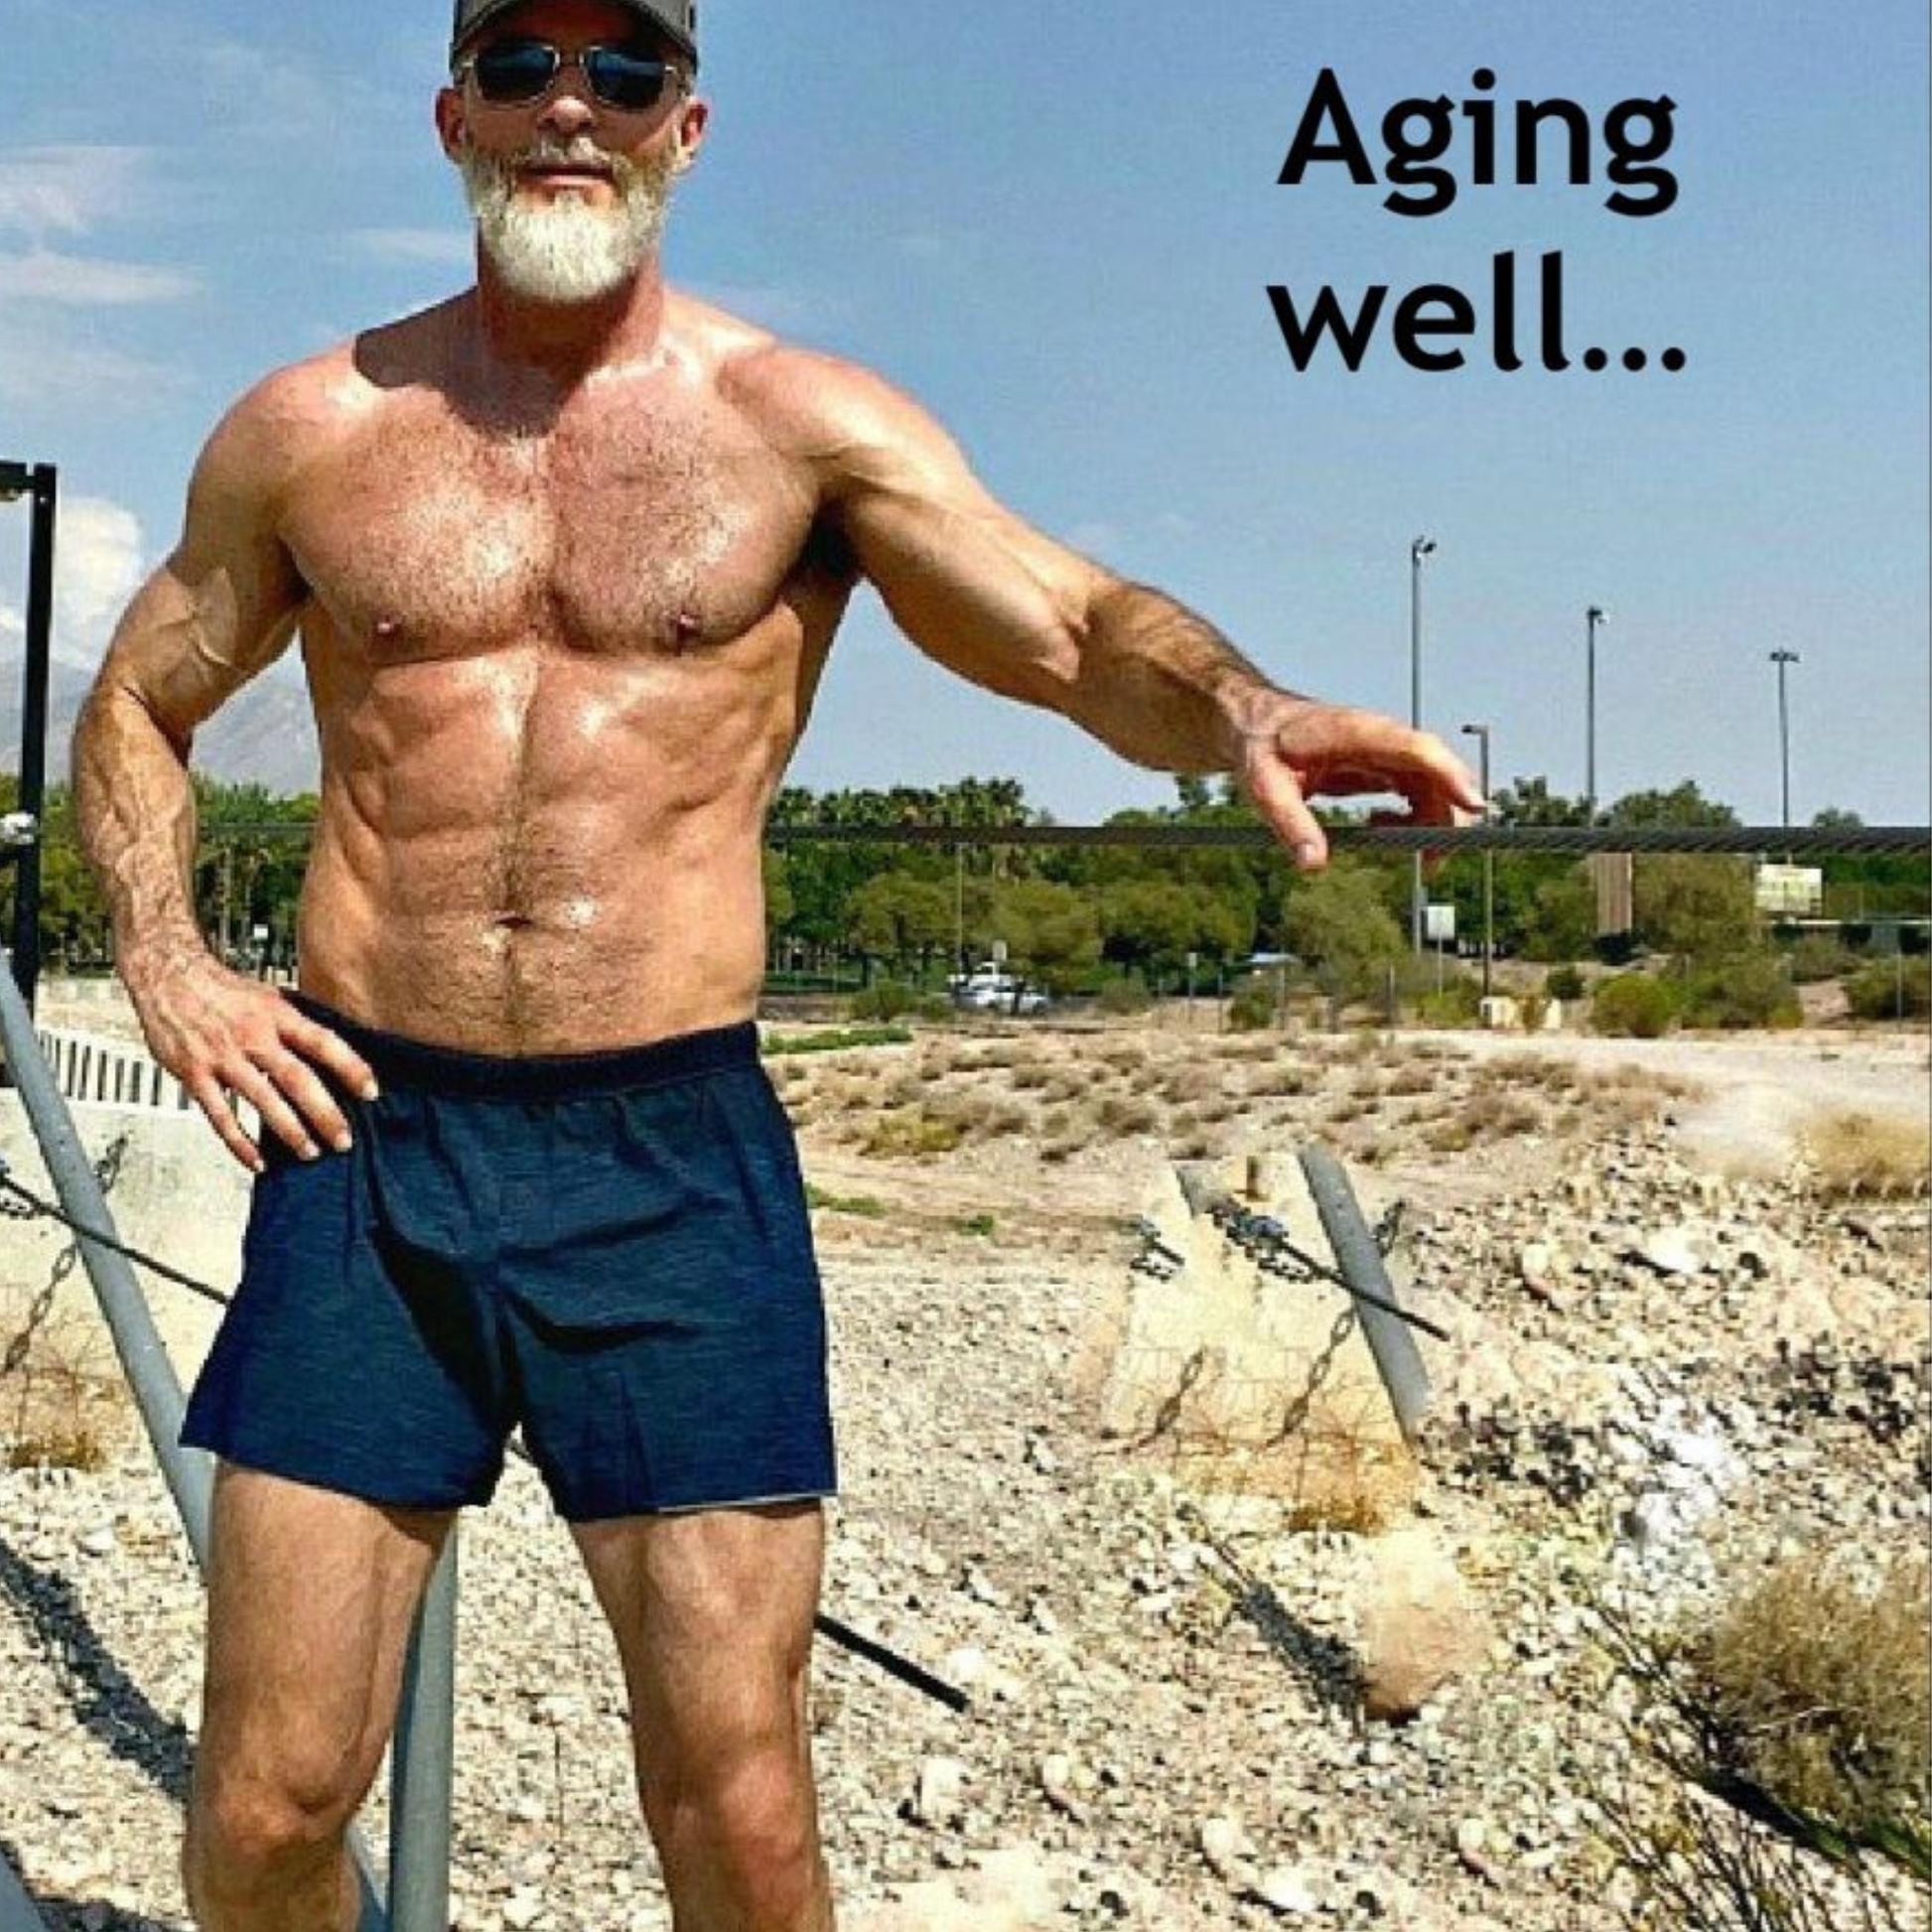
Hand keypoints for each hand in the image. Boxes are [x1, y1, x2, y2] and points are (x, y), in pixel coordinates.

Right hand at [124, 951, 379, 1172]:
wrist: (167, 975)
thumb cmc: (222, 989)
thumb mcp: (268, 997)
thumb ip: (295, 1024)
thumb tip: (332, 1051)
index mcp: (277, 1015)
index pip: (323, 1042)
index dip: (350, 1067)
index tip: (371, 1092)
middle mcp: (253, 1036)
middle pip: (297, 1078)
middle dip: (324, 1113)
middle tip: (343, 1139)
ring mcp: (223, 1057)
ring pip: (263, 1100)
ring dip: (290, 1130)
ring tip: (310, 1152)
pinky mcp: (194, 1074)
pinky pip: (219, 1115)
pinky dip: (239, 1142)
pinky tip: (257, 1161)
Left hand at [1235, 697, 1485, 870]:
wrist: (1257, 722)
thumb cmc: (1261, 746)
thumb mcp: (1264, 788)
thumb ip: (1290, 824)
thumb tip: (1314, 864)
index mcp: (1356, 733)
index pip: (1417, 749)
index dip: (1450, 775)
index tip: (1473, 806)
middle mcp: (1381, 737)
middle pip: (1436, 771)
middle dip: (1447, 815)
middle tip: (1433, 862)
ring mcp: (1387, 748)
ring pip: (1432, 784)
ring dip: (1429, 820)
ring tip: (1397, 845)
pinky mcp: (1385, 762)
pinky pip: (1416, 789)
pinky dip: (1411, 815)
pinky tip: (1379, 827)